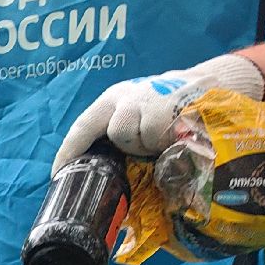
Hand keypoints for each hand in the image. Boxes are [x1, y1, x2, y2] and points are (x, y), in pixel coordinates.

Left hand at [53, 54, 264, 169]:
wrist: (205, 85)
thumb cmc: (164, 108)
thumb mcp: (136, 115)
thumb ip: (119, 137)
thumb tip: (103, 180)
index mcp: (111, 100)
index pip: (83, 127)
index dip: (70, 152)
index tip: (58, 174)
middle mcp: (127, 97)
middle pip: (118, 132)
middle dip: (132, 145)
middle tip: (148, 143)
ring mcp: (152, 100)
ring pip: (143, 137)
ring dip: (153, 143)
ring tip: (166, 134)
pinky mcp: (175, 107)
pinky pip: (166, 137)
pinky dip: (171, 141)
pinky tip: (179, 132)